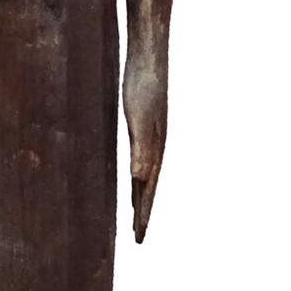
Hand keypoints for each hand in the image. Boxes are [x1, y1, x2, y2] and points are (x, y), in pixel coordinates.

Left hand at [123, 54, 166, 242]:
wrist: (149, 52)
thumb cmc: (143, 83)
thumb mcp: (137, 117)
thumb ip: (140, 146)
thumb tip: (138, 178)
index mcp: (155, 147)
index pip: (149, 189)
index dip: (144, 214)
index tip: (139, 238)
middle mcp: (156, 144)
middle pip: (149, 186)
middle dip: (144, 212)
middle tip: (138, 237)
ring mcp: (152, 134)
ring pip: (146, 173)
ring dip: (141, 194)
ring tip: (136, 213)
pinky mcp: (144, 122)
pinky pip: (141, 157)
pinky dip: (137, 173)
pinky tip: (134, 174)